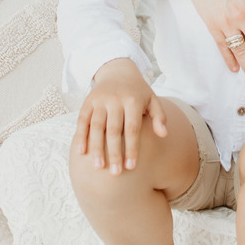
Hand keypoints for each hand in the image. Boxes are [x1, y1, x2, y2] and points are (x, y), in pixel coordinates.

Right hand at [73, 58, 167, 174]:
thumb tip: (164, 134)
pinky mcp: (88, 102)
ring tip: (98, 167)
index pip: (132, 128)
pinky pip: (82, 120)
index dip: (131, 148)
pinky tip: (81, 152)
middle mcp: (115, 100)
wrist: (118, 71)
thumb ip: (159, 116)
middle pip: (113, 130)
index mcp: (133, 101)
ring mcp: (100, 100)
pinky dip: (81, 136)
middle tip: (115, 173)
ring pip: (96, 126)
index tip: (131, 167)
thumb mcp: (152, 99)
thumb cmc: (138, 92)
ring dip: (96, 147)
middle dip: (114, 152)